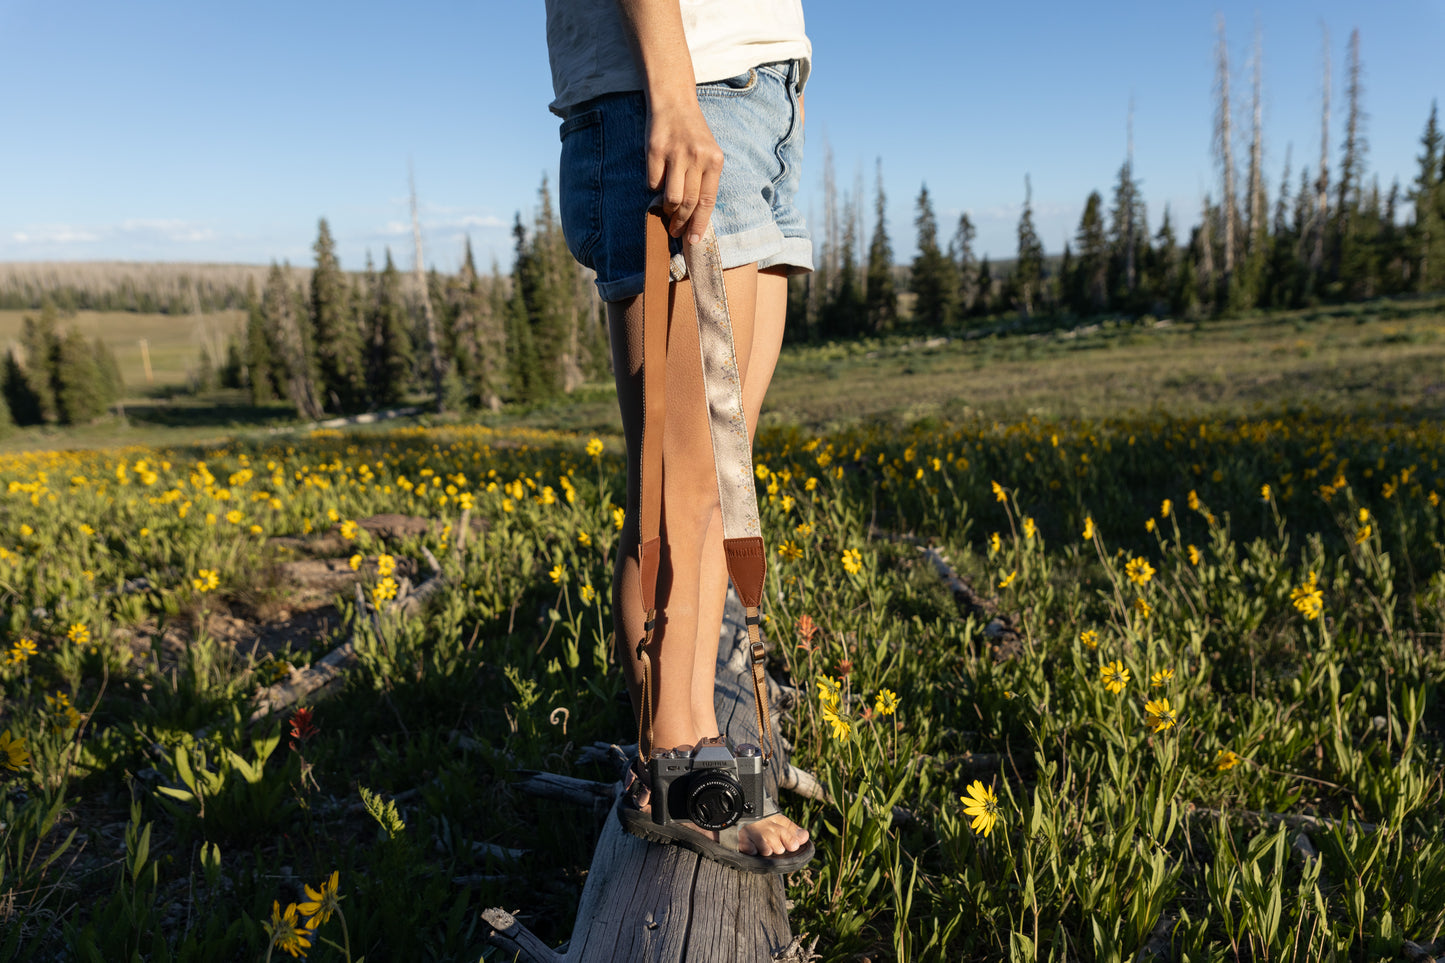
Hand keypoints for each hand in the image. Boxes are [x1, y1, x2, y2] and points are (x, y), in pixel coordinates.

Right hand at [645, 99, 722, 243]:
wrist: (674, 103)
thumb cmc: (692, 134)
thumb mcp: (707, 153)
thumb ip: (704, 180)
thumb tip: (694, 216)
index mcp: (714, 160)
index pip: (707, 201)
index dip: (700, 224)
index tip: (694, 240)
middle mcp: (697, 157)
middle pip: (688, 203)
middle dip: (681, 223)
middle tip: (675, 231)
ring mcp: (675, 154)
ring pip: (671, 197)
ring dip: (667, 209)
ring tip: (667, 210)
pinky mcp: (655, 151)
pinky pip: (653, 183)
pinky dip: (654, 187)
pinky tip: (658, 178)